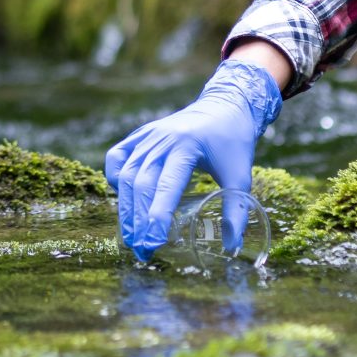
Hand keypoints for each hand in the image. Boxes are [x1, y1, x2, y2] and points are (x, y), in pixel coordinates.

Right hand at [103, 56, 281, 260]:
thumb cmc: (234, 143)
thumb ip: (236, 211)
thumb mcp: (240, 176)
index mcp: (187, 145)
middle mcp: (162, 138)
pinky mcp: (140, 135)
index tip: (154, 243)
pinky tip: (124, 200)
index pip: (166, 185)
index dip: (157, 215)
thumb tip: (231, 247)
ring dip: (126, 209)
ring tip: (132, 238)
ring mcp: (148, 135)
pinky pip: (117, 156)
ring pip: (126, 174)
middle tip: (143, 251)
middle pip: (140, 183)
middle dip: (138, 220)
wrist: (226, 106)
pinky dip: (115, 178)